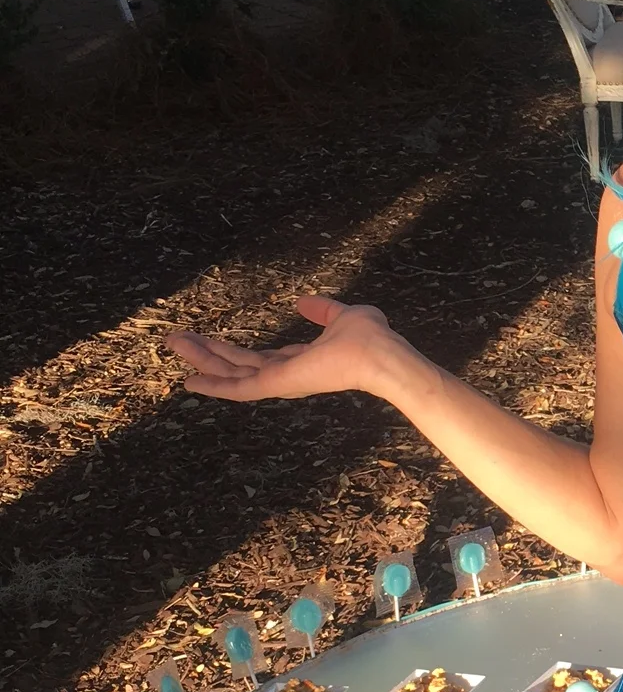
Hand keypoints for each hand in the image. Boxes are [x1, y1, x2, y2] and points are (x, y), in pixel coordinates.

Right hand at [165, 295, 398, 401]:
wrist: (379, 355)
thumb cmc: (370, 338)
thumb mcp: (343, 316)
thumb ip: (323, 311)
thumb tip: (301, 302)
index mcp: (302, 360)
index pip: (264, 358)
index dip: (238, 353)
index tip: (214, 345)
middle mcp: (287, 373)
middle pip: (239, 365)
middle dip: (208, 354)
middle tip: (177, 341)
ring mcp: (280, 381)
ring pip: (232, 373)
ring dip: (201, 359)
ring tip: (173, 344)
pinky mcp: (277, 385)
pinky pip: (239, 388)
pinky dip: (214, 385)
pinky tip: (189, 380)